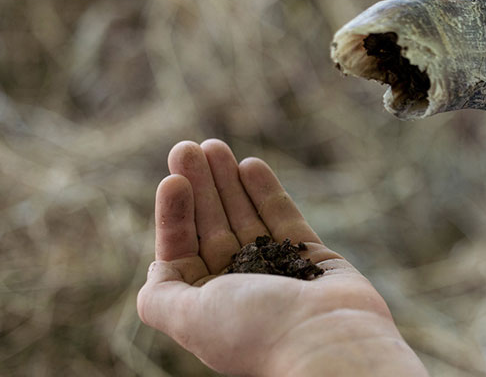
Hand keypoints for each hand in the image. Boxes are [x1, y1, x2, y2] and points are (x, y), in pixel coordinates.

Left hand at [137, 140, 426, 375]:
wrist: (328, 338)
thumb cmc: (256, 329)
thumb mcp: (189, 318)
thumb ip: (159, 297)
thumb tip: (158, 267)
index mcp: (207, 306)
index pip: (182, 249)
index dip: (174, 213)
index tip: (173, 180)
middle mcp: (240, 287)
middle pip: (212, 227)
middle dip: (200, 187)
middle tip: (190, 147)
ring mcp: (276, 270)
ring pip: (246, 216)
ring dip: (228, 182)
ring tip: (215, 146)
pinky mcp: (311, 257)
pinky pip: (283, 218)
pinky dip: (266, 192)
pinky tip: (250, 166)